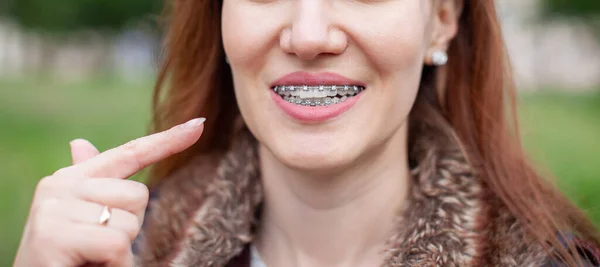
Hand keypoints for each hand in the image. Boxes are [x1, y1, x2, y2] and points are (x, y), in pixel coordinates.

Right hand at [13, 118, 205, 266]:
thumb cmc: (67, 258)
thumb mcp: (83, 220)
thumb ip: (93, 187)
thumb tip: (79, 142)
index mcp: (72, 179)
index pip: (128, 153)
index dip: (167, 141)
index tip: (199, 124)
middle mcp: (60, 185)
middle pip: (138, 195)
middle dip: (129, 229)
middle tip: (98, 248)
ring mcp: (54, 208)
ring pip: (129, 222)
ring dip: (120, 251)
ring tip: (91, 259)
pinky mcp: (53, 234)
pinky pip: (115, 243)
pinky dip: (114, 264)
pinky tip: (88, 266)